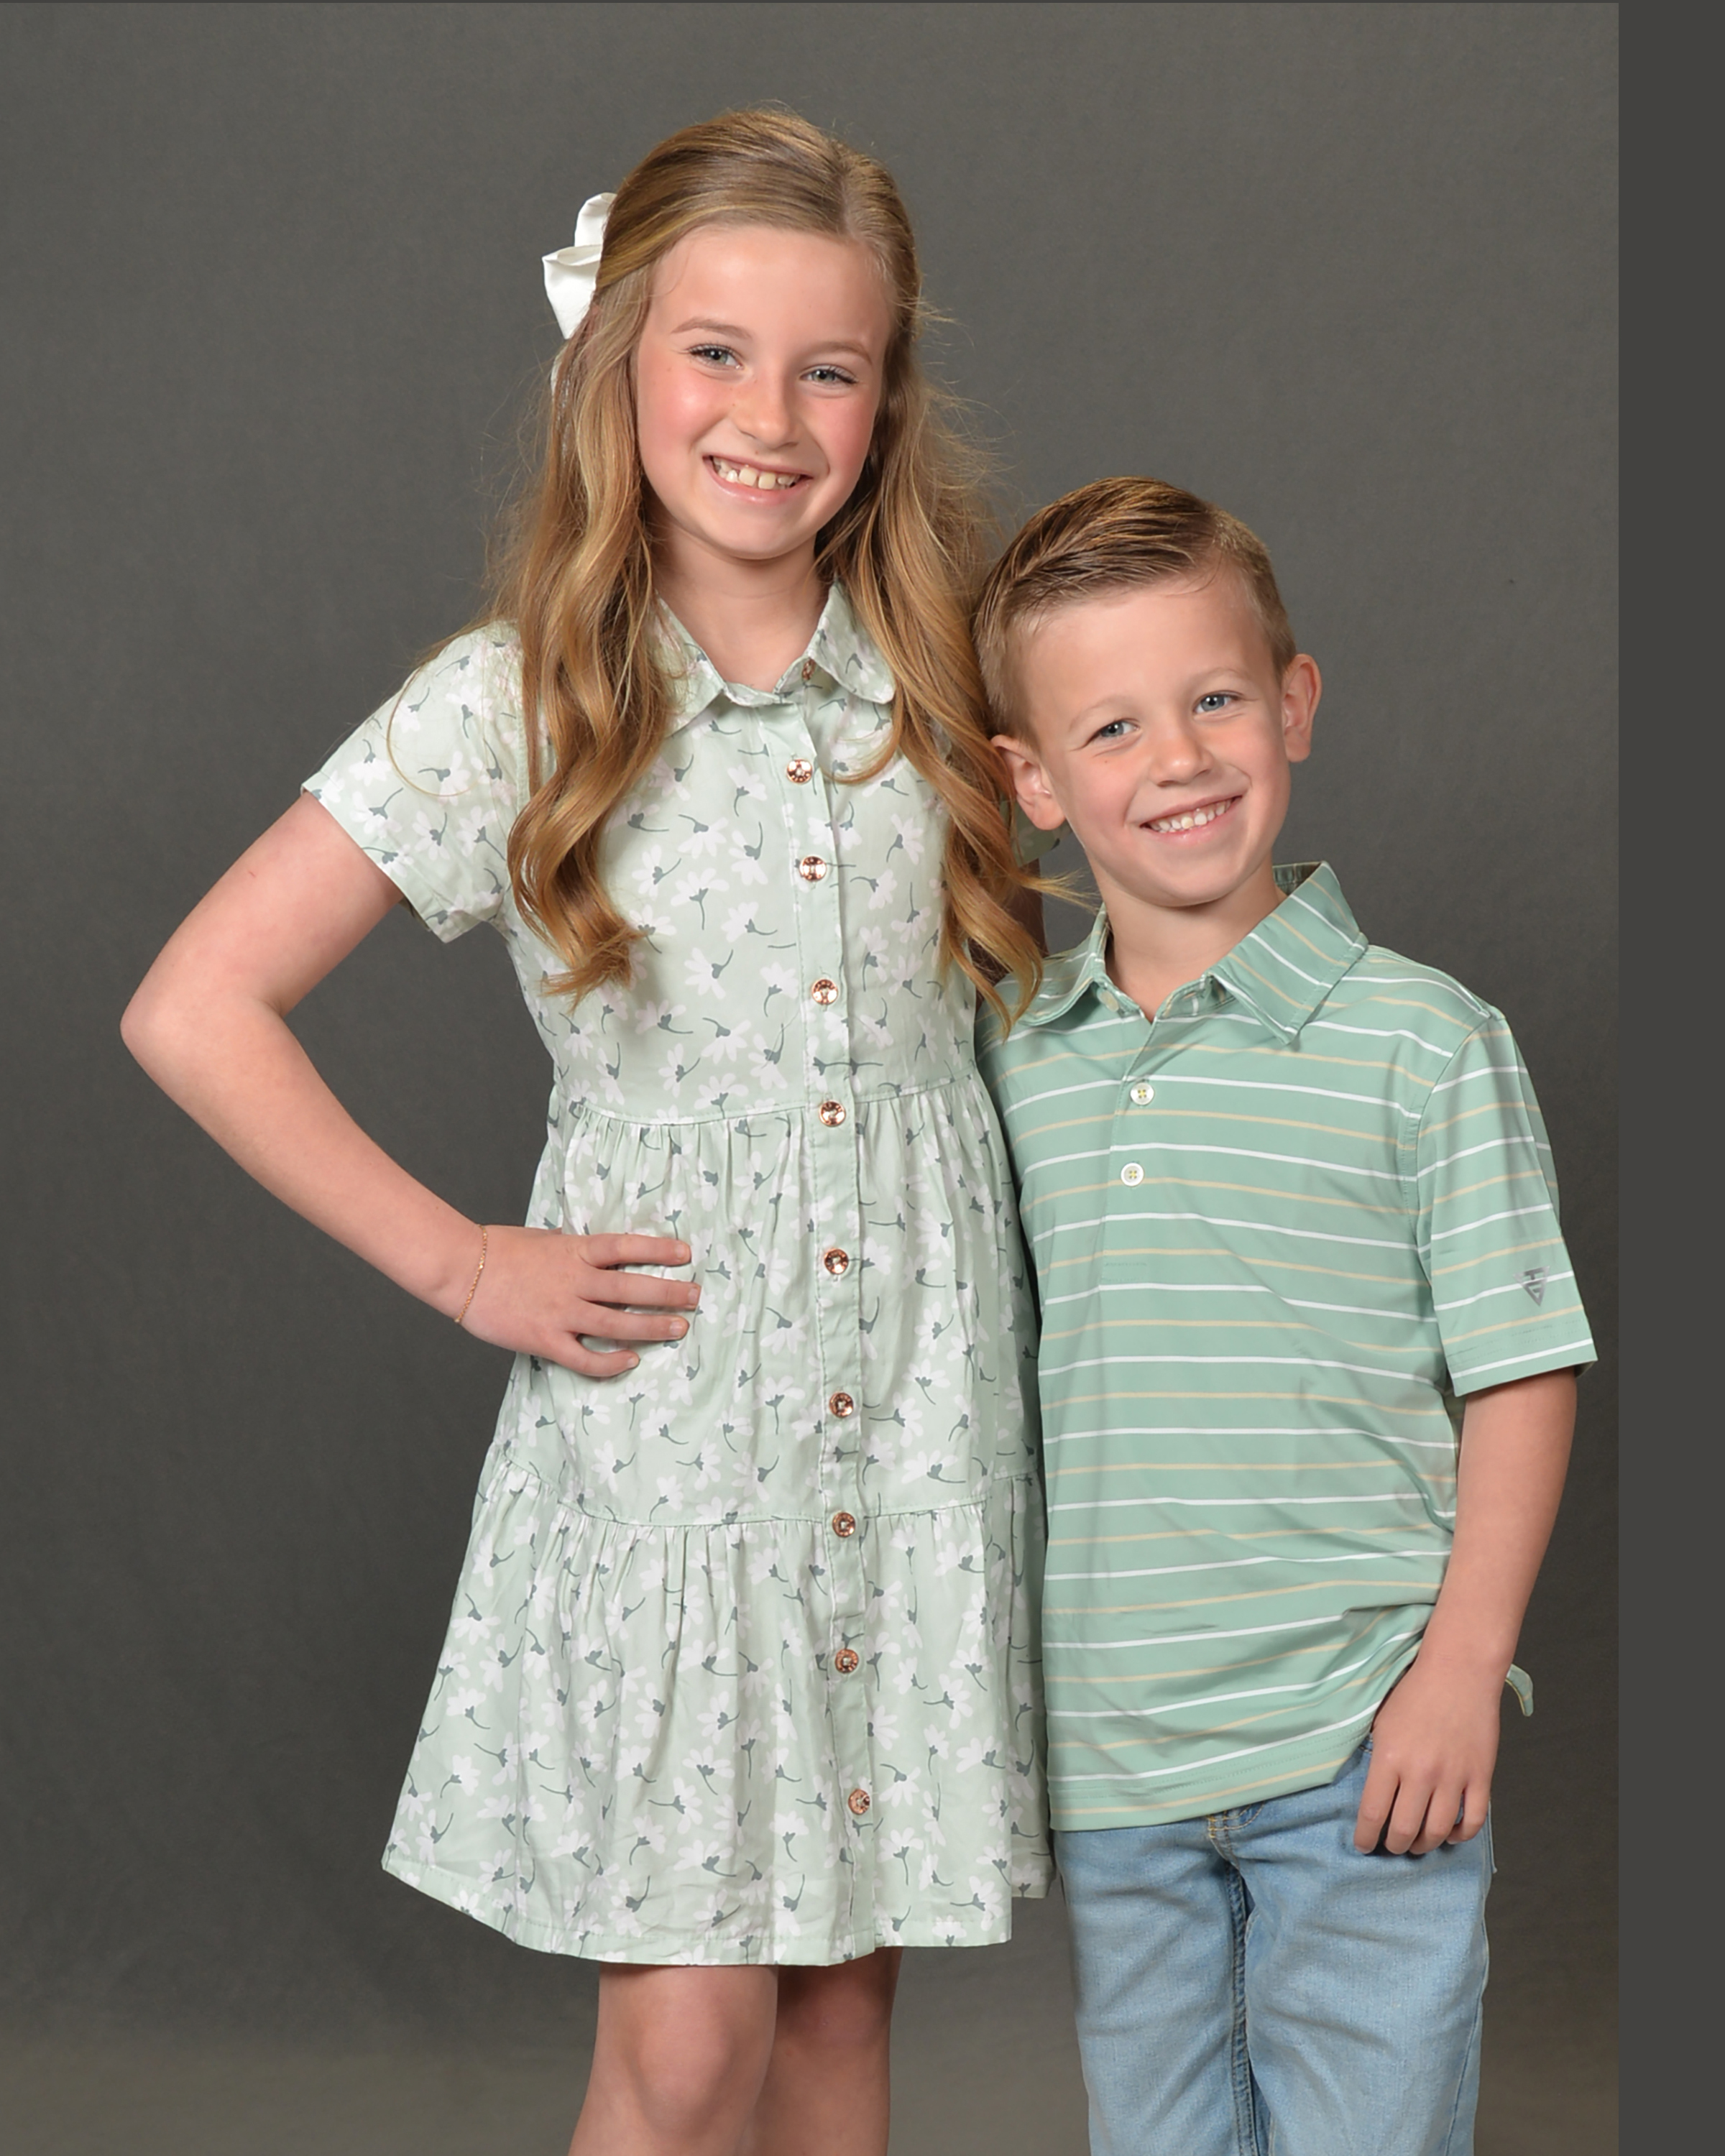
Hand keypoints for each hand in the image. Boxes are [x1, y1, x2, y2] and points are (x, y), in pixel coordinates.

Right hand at [459, 1227, 700, 1378]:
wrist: (460, 1268)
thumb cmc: (500, 1249)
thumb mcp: (546, 1239)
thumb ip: (574, 1249)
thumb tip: (599, 1253)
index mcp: (574, 1250)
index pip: (626, 1246)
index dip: (659, 1248)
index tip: (686, 1252)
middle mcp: (574, 1281)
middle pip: (632, 1287)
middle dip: (668, 1292)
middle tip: (696, 1296)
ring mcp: (561, 1311)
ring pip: (617, 1324)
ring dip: (652, 1326)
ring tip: (680, 1328)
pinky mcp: (544, 1339)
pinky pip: (584, 1357)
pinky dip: (610, 1362)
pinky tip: (631, 1361)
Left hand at [1352, 1655, 1500, 1855]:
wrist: (1458, 1671)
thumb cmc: (1414, 1693)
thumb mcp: (1381, 1722)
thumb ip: (1377, 1760)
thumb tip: (1371, 1795)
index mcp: (1390, 1757)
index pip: (1373, 1813)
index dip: (1365, 1837)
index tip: (1362, 1845)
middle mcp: (1420, 1772)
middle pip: (1404, 1830)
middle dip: (1393, 1846)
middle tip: (1390, 1846)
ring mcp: (1453, 1776)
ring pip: (1436, 1831)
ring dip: (1424, 1845)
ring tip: (1416, 1843)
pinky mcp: (1480, 1776)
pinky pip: (1472, 1820)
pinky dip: (1459, 1835)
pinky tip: (1448, 1833)